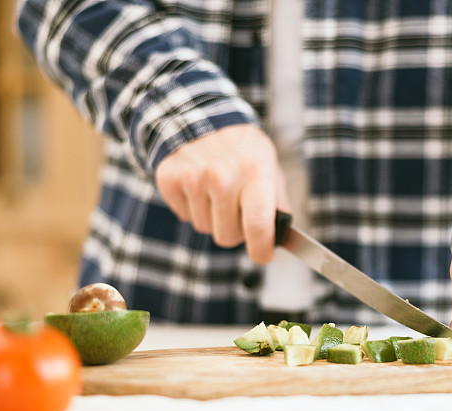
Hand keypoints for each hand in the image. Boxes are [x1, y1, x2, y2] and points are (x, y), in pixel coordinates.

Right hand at [155, 124, 289, 263]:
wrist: (201, 115)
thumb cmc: (243, 150)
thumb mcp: (270, 166)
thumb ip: (278, 203)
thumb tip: (283, 237)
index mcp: (254, 172)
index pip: (258, 226)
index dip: (260, 249)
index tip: (262, 254)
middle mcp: (221, 175)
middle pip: (227, 237)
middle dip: (234, 229)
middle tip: (237, 208)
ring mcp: (192, 177)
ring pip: (205, 228)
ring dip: (213, 216)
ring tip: (216, 189)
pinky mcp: (169, 178)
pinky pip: (185, 216)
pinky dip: (193, 207)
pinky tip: (198, 185)